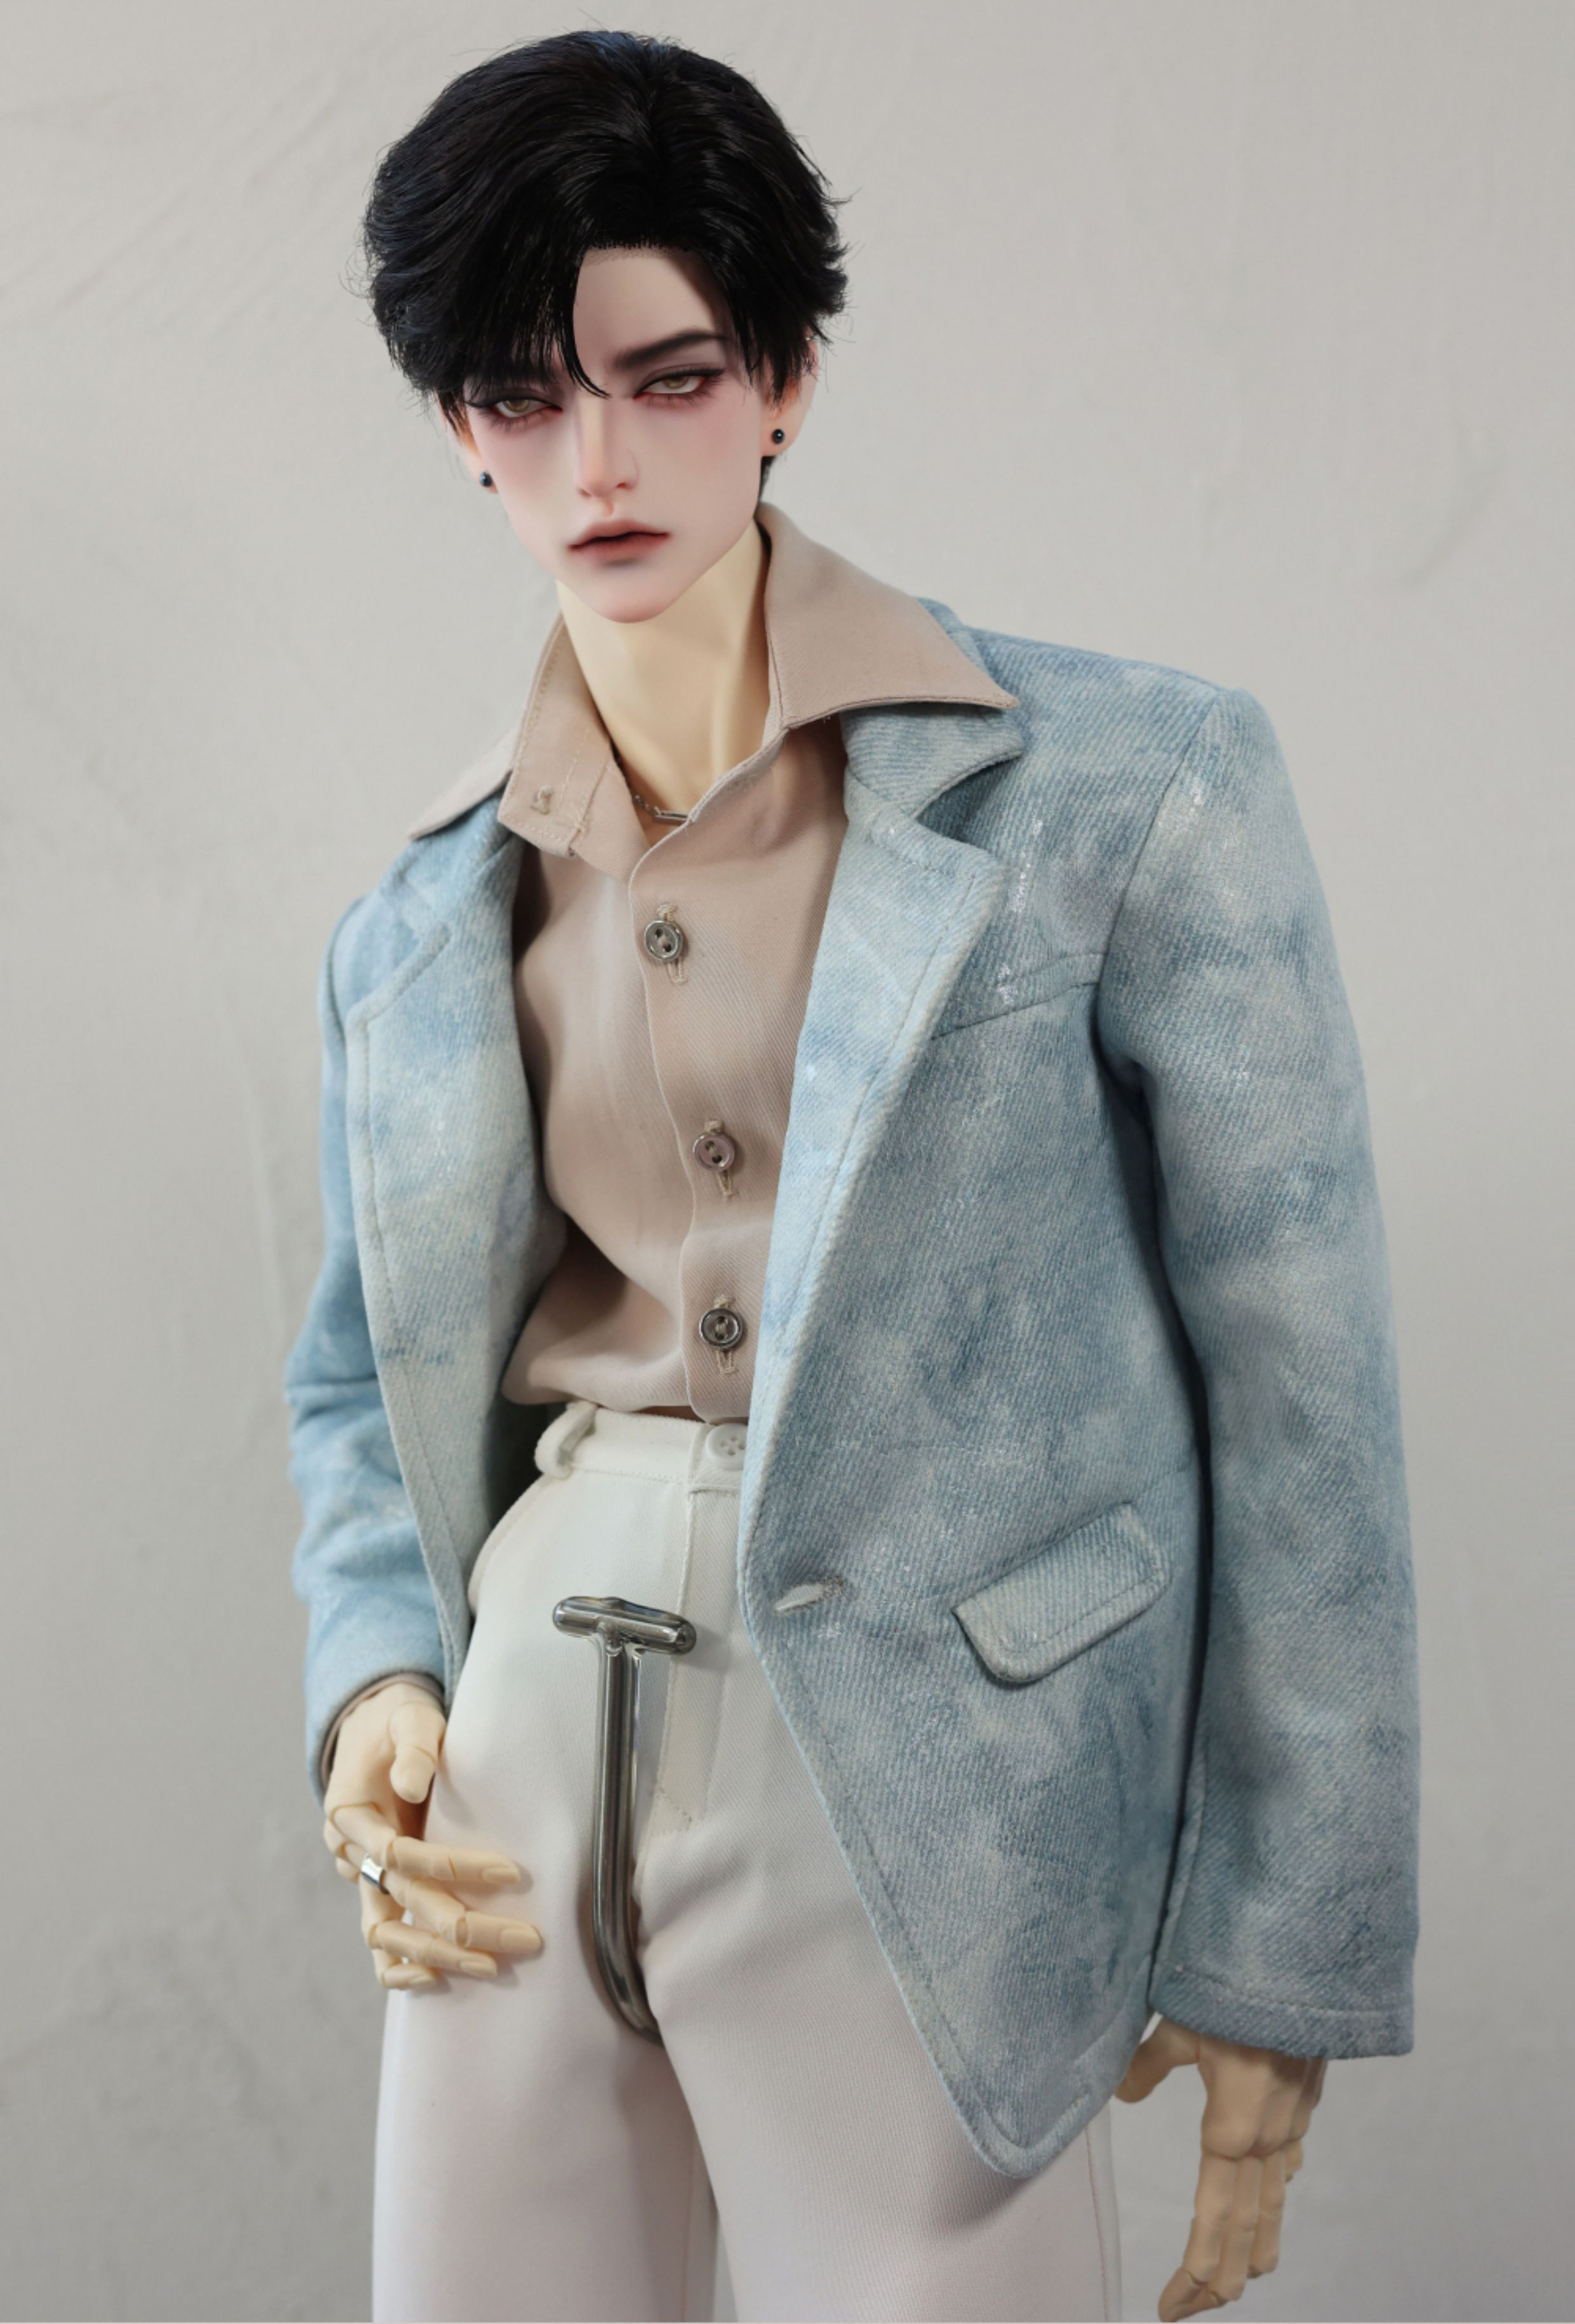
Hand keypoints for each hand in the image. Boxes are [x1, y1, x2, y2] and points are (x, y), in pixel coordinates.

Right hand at [321, 1680, 542, 1991]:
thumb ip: (413, 1747)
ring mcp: (364, 1878)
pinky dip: (401, 1967)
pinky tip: (438, 1982)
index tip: (510, 1871)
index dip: (453, 1866)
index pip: (402, 1852)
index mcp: (351, 1814)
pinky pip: (382, 1942)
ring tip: (492, 1969)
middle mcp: (352, 1854)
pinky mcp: (378, 1891)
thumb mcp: (407, 1719)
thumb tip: (411, 1784)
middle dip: (461, 1926)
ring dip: (438, 1956)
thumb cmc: (398, 1724)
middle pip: (404, 1901)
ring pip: (389, 1934)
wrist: (377, 1734)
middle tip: (525, 1937)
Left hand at [1115, 2016, 1325, 2318]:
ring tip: (1240, 2282)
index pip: (1214, 2219)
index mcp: (1232, 2129)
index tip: (1170, 2307)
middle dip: (1220, 2278)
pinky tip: (1273, 2196)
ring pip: (1274, 2202)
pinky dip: (1275, 2191)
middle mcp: (1266, 2138)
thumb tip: (1122, 2096)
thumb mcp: (1178, 2024)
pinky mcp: (1303, 2102)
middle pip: (1247, 2228)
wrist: (1304, 1961)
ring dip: (1255, 2248)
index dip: (1194, 2268)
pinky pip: (1287, 2159)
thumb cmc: (1235, 1988)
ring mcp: (1291, 2123)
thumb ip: (1147, 2065)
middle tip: (1190, 2312)